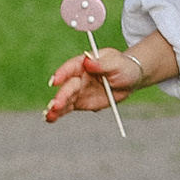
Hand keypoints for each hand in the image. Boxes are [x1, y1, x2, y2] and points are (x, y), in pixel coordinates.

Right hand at [45, 32, 169, 123]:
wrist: (130, 80)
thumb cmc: (124, 67)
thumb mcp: (117, 63)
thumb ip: (102, 63)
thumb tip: (88, 60)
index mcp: (84, 63)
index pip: (71, 67)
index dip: (63, 73)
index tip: (56, 81)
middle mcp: (78, 77)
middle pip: (67, 86)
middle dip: (61, 95)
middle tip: (56, 105)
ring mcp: (78, 91)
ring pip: (65, 98)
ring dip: (56, 107)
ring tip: (49, 115)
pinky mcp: (80, 103)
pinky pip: (67, 108)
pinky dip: (59, 114)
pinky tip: (50, 119)